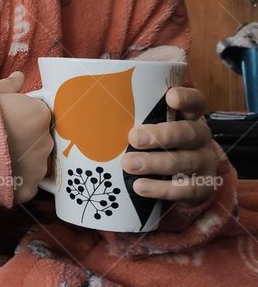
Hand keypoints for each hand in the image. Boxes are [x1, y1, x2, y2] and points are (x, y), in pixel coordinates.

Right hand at [0, 70, 53, 203]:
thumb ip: (9, 86)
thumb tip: (20, 76)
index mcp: (39, 115)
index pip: (40, 116)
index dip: (25, 119)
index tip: (10, 122)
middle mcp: (46, 142)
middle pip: (40, 140)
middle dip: (27, 140)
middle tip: (3, 141)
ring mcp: (38, 168)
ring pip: (35, 164)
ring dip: (23, 162)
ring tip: (0, 161)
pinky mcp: (27, 189)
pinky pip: (26, 185)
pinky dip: (17, 182)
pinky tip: (0, 176)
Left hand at [120, 86, 218, 205]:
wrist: (180, 180)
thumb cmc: (155, 146)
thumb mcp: (148, 128)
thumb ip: (131, 118)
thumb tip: (84, 111)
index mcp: (188, 117)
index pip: (196, 101)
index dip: (187, 98)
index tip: (170, 97)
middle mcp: (200, 138)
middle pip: (188, 133)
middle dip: (160, 136)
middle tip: (133, 138)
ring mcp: (204, 163)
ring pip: (185, 162)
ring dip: (155, 163)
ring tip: (128, 164)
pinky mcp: (203, 187)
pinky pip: (186, 189)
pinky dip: (162, 189)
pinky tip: (140, 186)